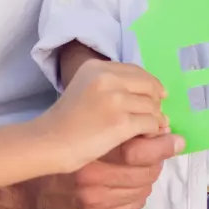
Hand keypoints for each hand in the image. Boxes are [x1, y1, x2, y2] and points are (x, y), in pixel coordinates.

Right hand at [20, 128, 181, 208]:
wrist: (27, 194)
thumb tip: (153, 126)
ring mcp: (96, 205)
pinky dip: (137, 194)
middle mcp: (93, 181)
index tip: (172, 137)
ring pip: (143, 189)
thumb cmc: (57, 158)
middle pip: (146, 171)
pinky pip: (134, 206)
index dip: (161, 144)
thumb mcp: (79, 135)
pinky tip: (125, 187)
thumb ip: (110, 130)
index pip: (139, 151)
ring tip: (136, 169)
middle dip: (157, 160)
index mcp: (89, 154)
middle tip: (154, 151)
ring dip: (147, 177)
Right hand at [43, 59, 171, 169]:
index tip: (158, 95)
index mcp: (97, 67)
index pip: (136, 71)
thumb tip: (150, 93)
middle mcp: (107, 79)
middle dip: (156, 102)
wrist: (49, 141)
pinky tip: (149, 136)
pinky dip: (154, 131)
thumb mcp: (84, 88)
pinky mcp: (121, 123)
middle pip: (148, 86)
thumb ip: (111, 84)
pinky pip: (150, 124)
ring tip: (154, 128)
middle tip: (157, 115)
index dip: (151, 84)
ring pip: (152, 106)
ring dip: (156, 119)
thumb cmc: (66, 120)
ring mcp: (115, 100)